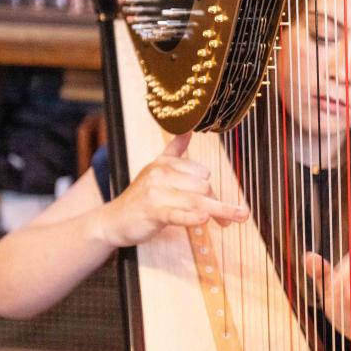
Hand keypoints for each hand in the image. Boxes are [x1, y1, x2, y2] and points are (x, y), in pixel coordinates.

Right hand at [97, 134, 248, 246]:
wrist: (113, 220)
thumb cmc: (140, 197)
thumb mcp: (156, 169)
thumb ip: (174, 151)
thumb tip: (188, 129)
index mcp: (165, 162)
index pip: (202, 173)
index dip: (213, 191)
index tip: (219, 205)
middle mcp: (161, 174)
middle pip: (203, 187)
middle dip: (218, 204)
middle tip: (227, 221)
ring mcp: (156, 193)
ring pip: (197, 200)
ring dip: (220, 211)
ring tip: (238, 219)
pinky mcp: (152, 212)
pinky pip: (178, 214)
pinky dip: (192, 217)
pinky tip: (205, 219)